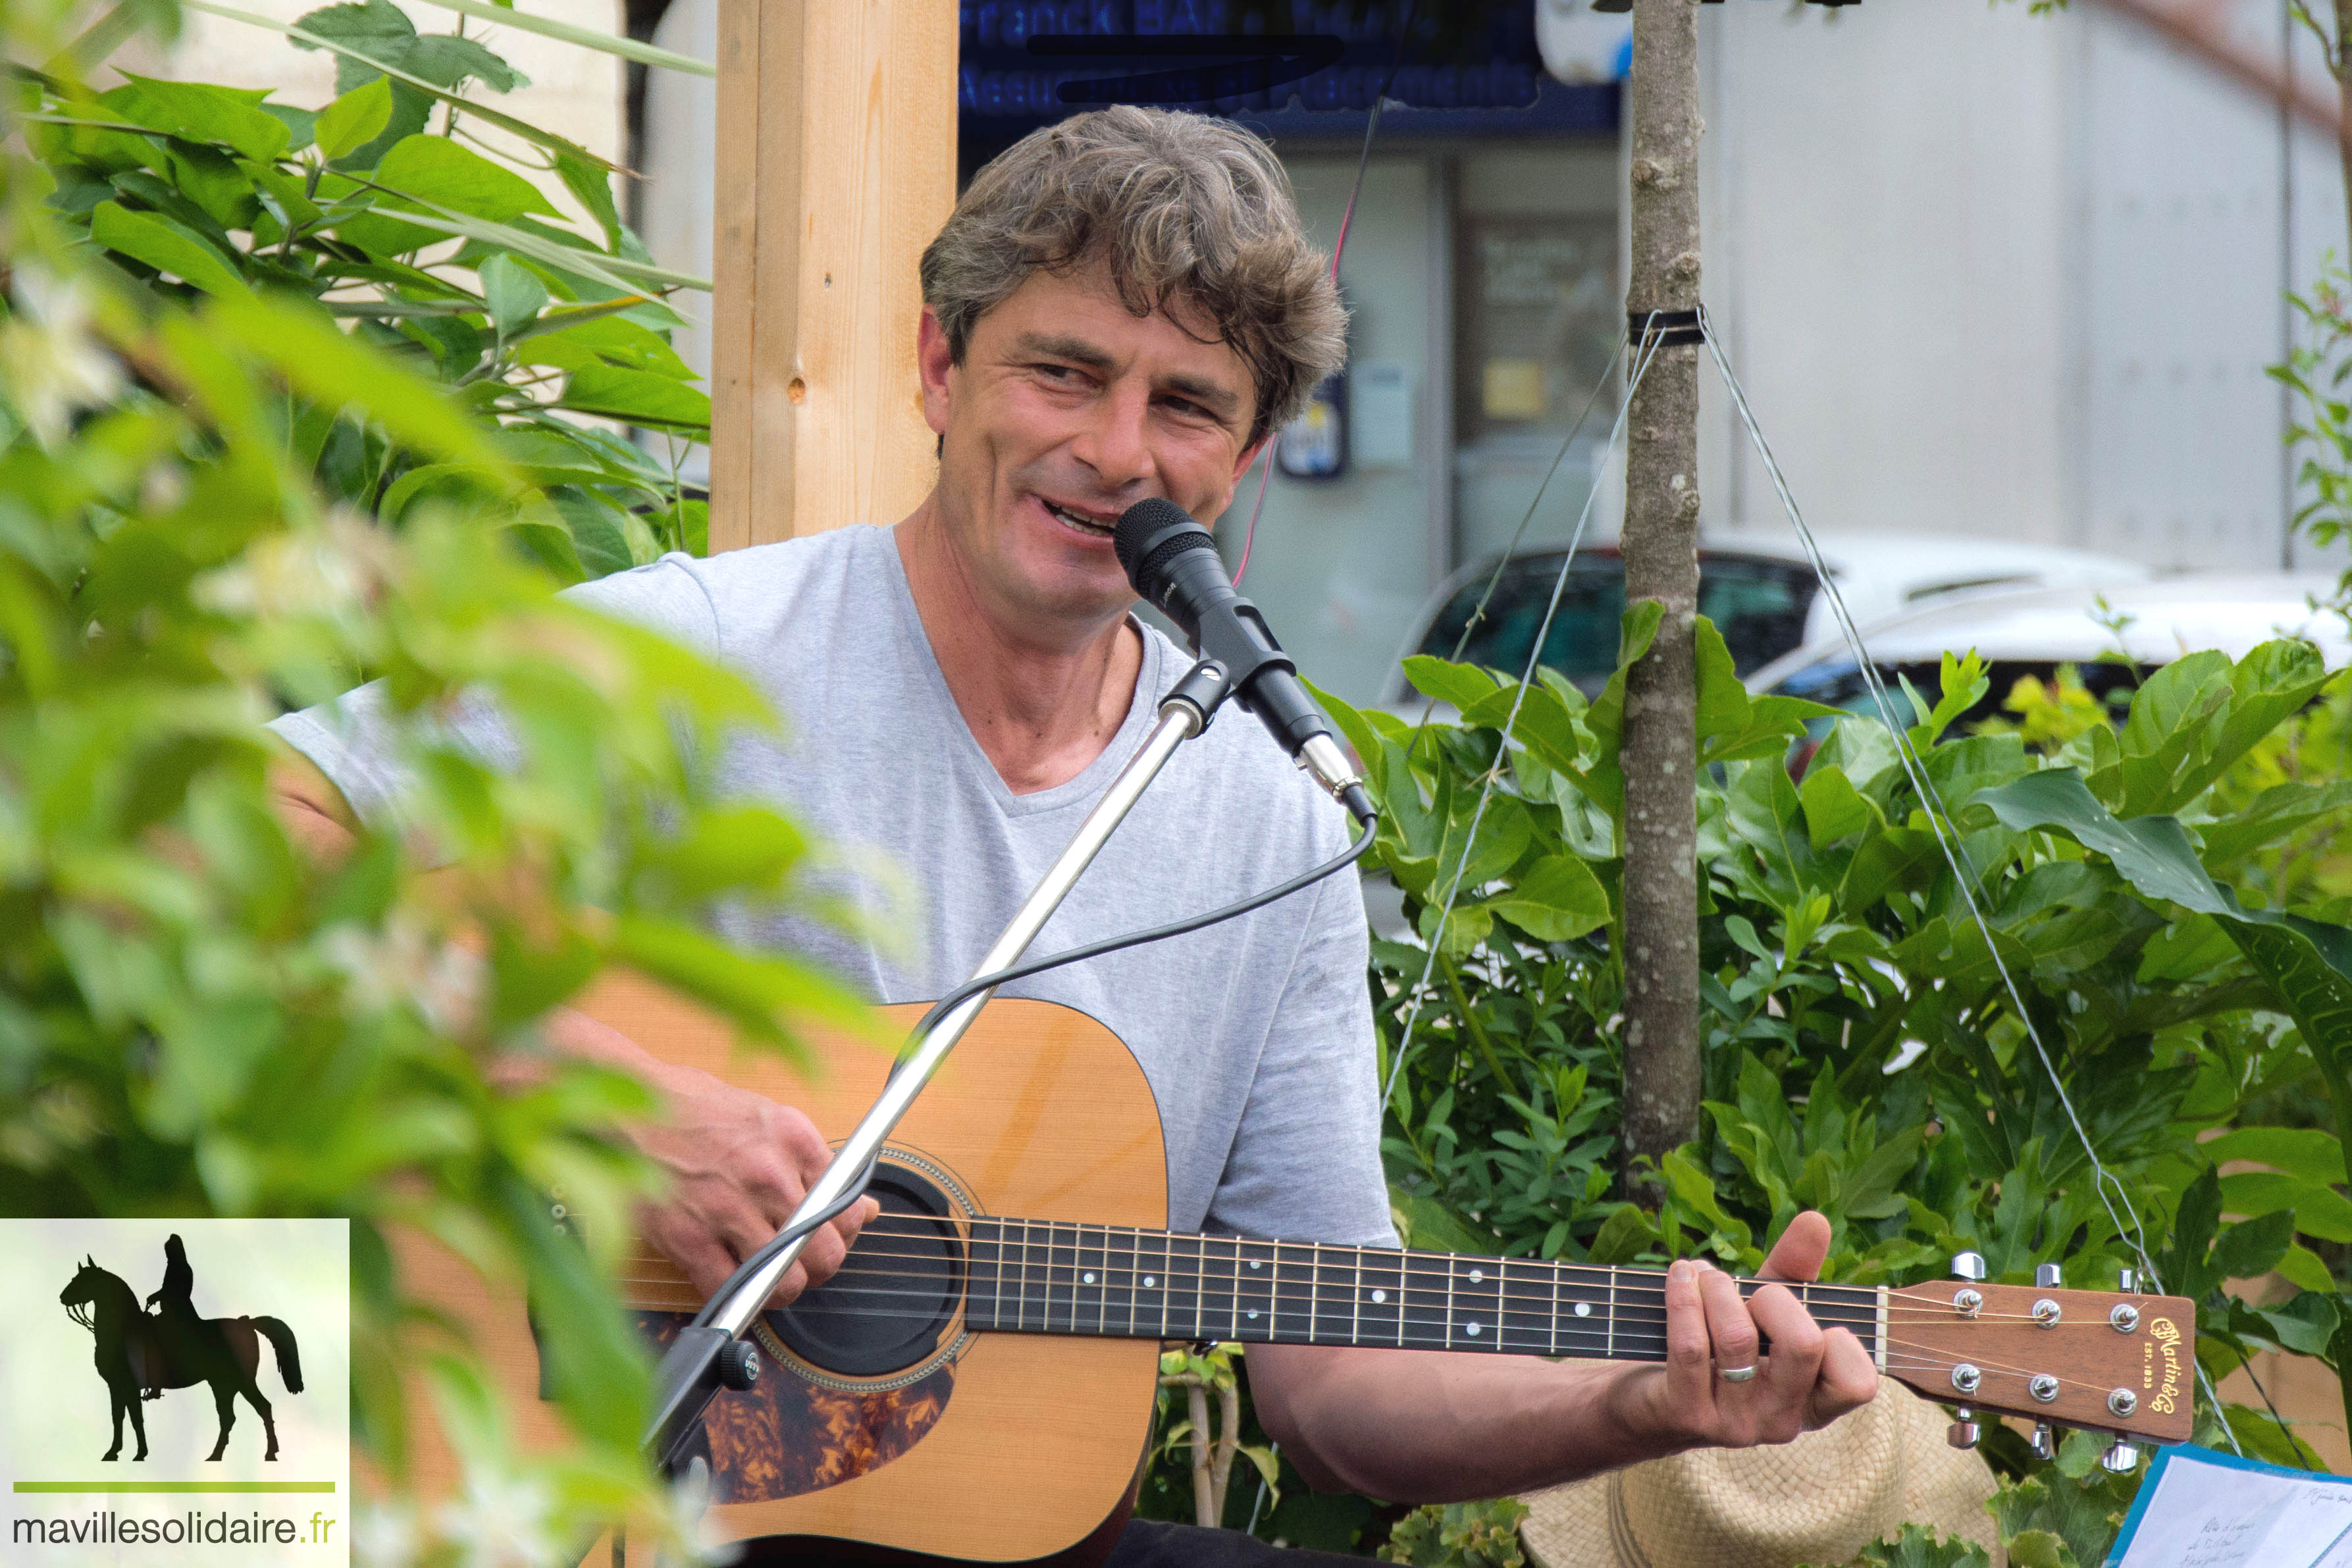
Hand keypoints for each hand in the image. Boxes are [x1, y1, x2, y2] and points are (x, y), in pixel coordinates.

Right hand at [630, 1059, 880, 1309]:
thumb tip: (865, 1205)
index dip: (844, 1231)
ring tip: (769, 1277)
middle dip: (819, 1266)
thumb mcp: (763, 1118)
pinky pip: (733, 1289)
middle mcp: (768, 1173)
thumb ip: (812, 1164)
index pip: (847, 1205)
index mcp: (793, 1138)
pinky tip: (735, 1283)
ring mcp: (728, 1207)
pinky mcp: (688, 1237)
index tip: (832, 1236)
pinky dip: (738, 1296)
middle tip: (802, 1264)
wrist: (621, 1107)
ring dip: (781, 1288)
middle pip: (825, 1250)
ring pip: (784, 1279)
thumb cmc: (687, 1107)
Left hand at [1612, 1211, 1877, 1453]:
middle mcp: (1780, 1420)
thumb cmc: (1720, 1347)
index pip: (1857, 1383)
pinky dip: (1684, 1297)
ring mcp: (1734, 1423)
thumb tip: (1816, 1221)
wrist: (1648, 1400)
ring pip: (1737, 1338)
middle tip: (1749, 1293)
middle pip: (1803, 1345)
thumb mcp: (1763, 1311)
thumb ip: (1794, 1270)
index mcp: (1813, 1402)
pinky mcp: (1687, 1414)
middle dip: (1772, 1298)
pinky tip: (1680, 1276)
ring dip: (1717, 1288)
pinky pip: (1690, 1345)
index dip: (1840, 1340)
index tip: (1804, 1314)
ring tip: (1703, 1275)